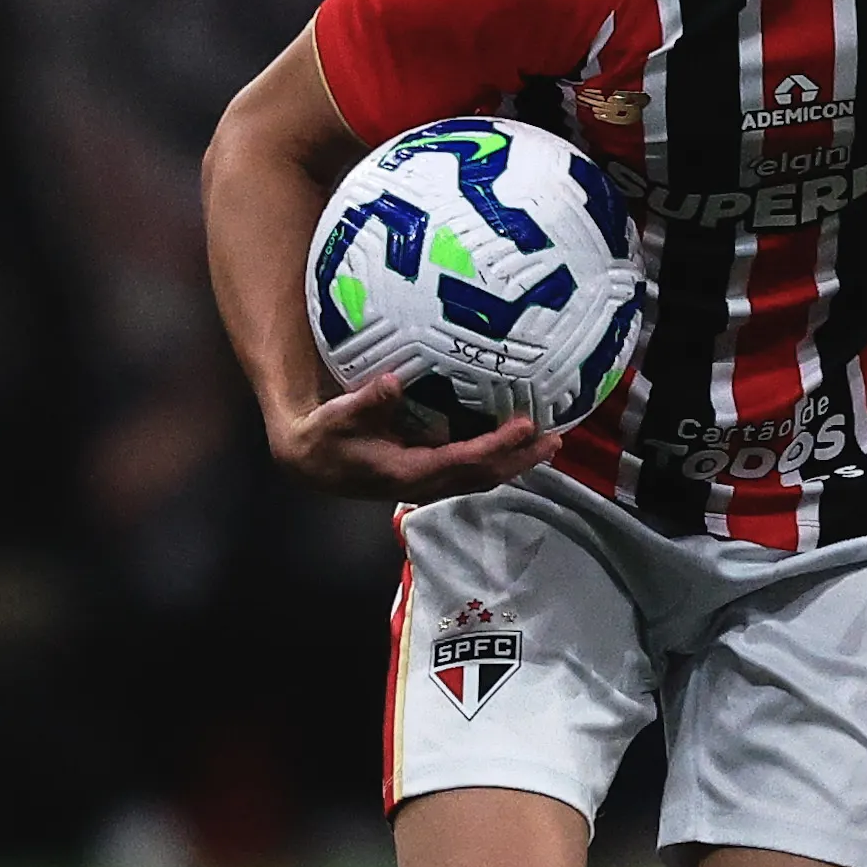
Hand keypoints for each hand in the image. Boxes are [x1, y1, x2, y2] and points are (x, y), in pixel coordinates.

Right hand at [271, 370, 560, 501]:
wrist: (310, 463)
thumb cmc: (325, 436)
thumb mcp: (339, 415)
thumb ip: (366, 401)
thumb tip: (393, 382)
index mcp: (408, 472)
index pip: (464, 460)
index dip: (497, 445)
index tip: (525, 426)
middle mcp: (424, 484)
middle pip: (484, 475)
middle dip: (521, 459)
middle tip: (555, 439)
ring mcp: (428, 484)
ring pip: (481, 477)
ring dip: (516, 463)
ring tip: (548, 444)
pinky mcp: (428, 477)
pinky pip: (472, 472)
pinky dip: (498, 461)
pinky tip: (515, 446)